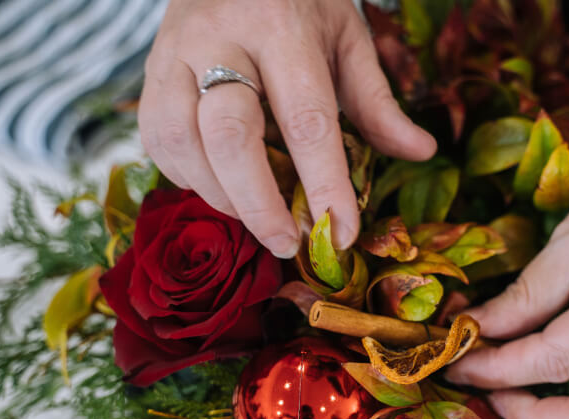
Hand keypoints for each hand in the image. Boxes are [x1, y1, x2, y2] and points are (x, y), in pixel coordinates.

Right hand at [139, 0, 436, 256]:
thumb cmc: (296, 2)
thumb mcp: (346, 37)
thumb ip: (376, 99)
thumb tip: (419, 152)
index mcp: (281, 26)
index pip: (306, 119)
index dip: (325, 185)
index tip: (342, 233)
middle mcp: (219, 38)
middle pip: (231, 137)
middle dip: (260, 204)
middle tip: (286, 244)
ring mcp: (174, 55)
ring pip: (184, 144)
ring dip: (221, 195)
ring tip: (255, 216)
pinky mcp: (149, 76)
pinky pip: (159, 143)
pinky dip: (189, 178)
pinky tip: (220, 185)